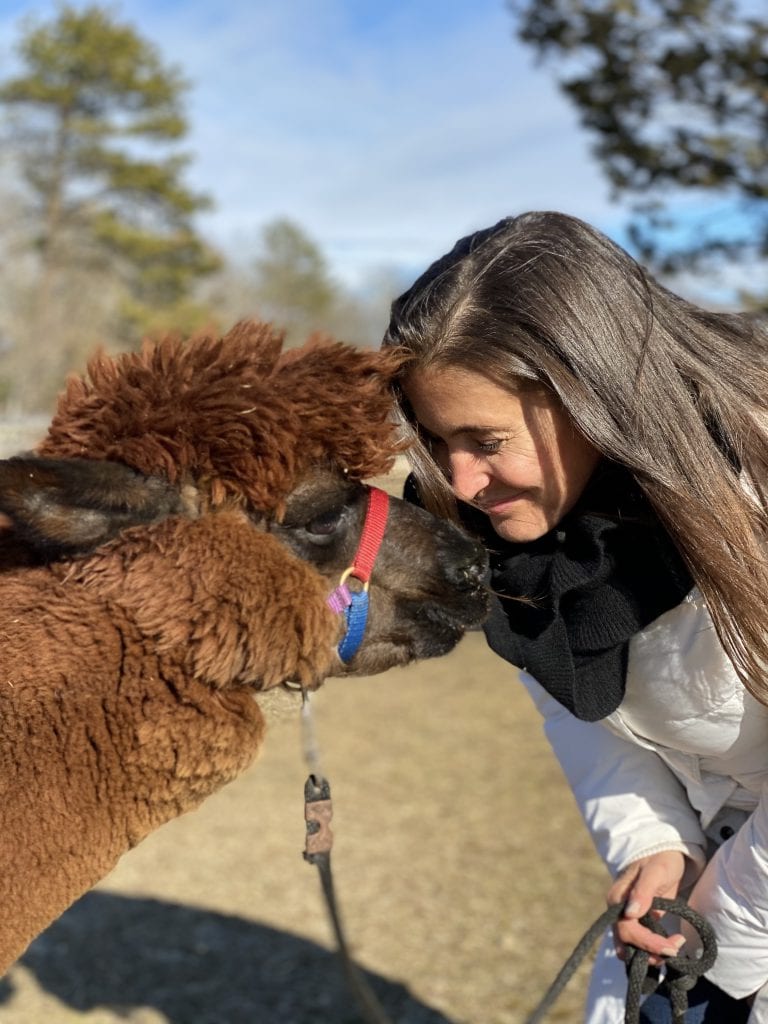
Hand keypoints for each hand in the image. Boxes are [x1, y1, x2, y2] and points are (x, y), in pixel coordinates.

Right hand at [608, 851, 686, 965]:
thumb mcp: (655, 871)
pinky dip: (652, 951)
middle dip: (651, 951)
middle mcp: (618, 911)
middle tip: (676, 948)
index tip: (672, 946)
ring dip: (652, 954)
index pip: (627, 930)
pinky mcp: (637, 922)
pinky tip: (668, 946)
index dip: (648, 943)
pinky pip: (639, 944)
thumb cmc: (660, 859)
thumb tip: (631, 913)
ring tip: (675, 946)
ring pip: (632, 947)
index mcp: (617, 899)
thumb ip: (643, 891)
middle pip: (627, 943)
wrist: (664, 854)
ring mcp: (626, 918)